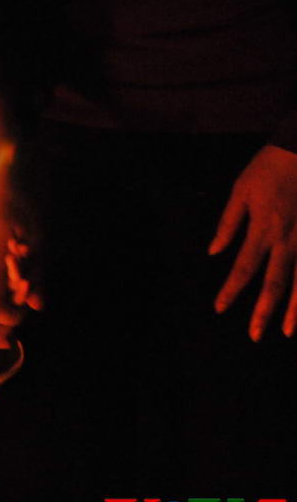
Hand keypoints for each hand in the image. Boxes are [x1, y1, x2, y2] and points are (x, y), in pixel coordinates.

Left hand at [209, 144, 296, 339]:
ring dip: (296, 309)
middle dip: (264, 312)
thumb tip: (213, 251)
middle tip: (254, 335)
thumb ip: (228, 223)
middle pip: (275, 283)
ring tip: (289, 331)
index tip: (219, 309)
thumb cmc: (271, 166)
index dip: (231, 291)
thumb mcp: (241, 190)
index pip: (243, 268)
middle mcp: (289, 239)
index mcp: (264, 229)